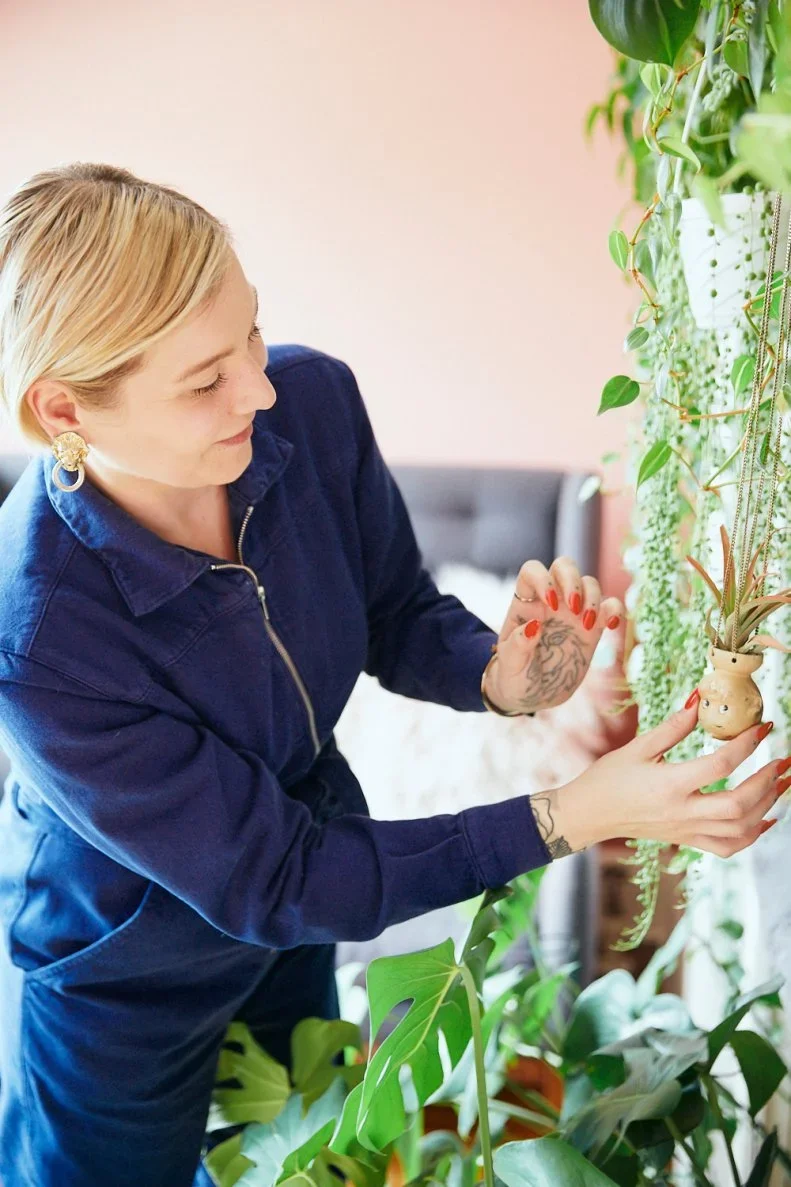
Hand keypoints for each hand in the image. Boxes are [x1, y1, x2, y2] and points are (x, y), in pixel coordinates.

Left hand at [483, 556, 623, 713]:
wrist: (534, 695)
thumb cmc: (514, 676)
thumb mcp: (509, 665)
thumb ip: (517, 646)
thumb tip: (533, 625)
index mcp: (525, 604)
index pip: (532, 571)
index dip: (543, 579)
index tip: (551, 604)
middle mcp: (551, 601)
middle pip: (565, 566)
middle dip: (573, 580)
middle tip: (574, 608)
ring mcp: (573, 612)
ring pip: (589, 583)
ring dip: (593, 597)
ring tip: (588, 625)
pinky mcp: (593, 629)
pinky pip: (610, 607)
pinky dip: (616, 609)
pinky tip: (613, 626)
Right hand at [530, 691, 788, 858]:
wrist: (589, 814)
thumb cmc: (608, 778)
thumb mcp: (637, 748)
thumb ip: (672, 727)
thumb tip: (699, 701)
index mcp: (669, 785)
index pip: (720, 765)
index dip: (747, 744)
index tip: (763, 727)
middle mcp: (682, 812)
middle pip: (739, 804)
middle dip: (767, 782)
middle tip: (781, 761)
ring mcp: (686, 830)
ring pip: (740, 829)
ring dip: (767, 806)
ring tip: (780, 783)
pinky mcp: (686, 840)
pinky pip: (729, 846)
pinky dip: (753, 834)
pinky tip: (766, 818)